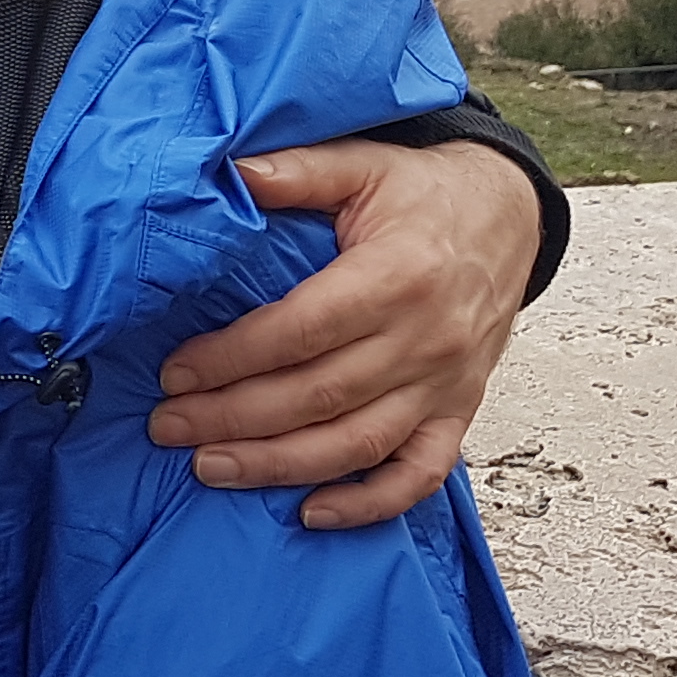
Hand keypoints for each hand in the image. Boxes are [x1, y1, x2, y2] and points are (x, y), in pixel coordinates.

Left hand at [148, 139, 537, 529]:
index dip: (232, 358)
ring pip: (358, 443)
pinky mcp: (460, 408)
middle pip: (318, 396)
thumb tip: (230, 171)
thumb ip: (297, 170)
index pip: (301, 331)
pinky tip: (312, 513)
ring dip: (280, 466)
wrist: (508, 214)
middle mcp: (427, 339)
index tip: (175, 373)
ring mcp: (447, 382)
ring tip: (211, 469)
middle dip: (234, 419)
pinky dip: (370, 504)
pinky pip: (420, 471)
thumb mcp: (363, 164)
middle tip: (168, 428)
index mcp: (397, 276)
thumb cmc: (425, 192)